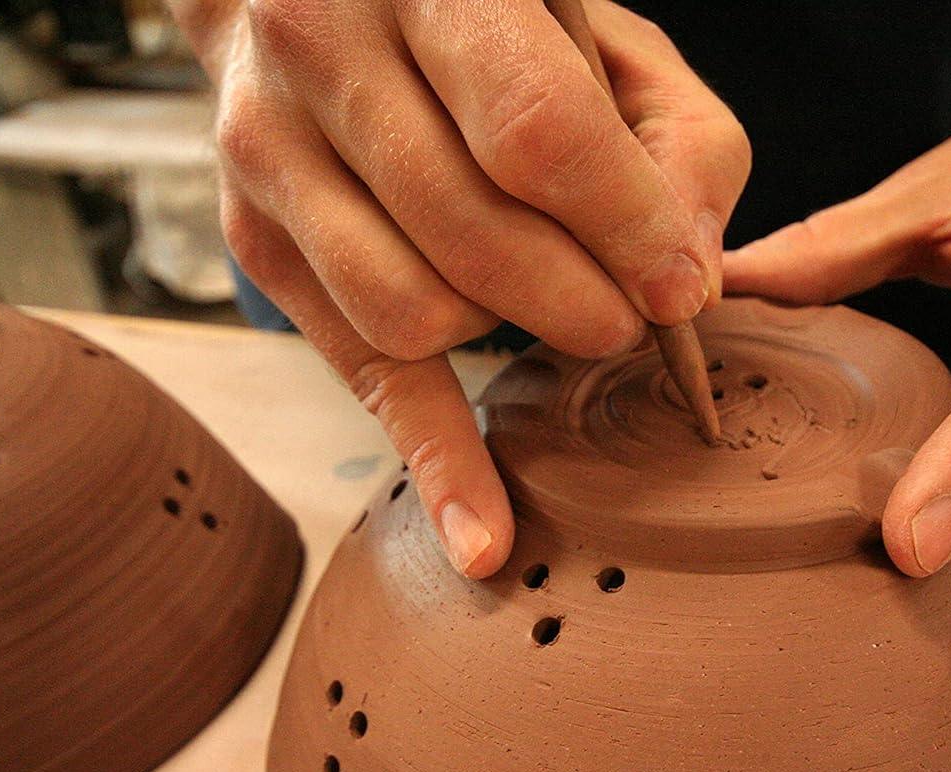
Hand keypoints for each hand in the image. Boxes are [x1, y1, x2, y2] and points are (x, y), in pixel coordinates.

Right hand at [171, 0, 748, 576]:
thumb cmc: (493, 14)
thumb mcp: (610, 37)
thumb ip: (677, 140)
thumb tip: (693, 272)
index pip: (535, 131)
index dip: (625, 228)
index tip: (680, 290)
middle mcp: (324, 50)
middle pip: (475, 237)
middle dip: (583, 302)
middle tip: (627, 311)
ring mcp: (272, 147)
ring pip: (414, 312)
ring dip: (515, 340)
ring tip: (558, 311)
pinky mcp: (257, 235)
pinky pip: (357, 370)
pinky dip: (432, 460)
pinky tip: (485, 540)